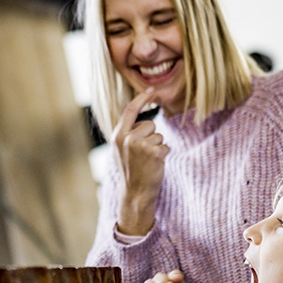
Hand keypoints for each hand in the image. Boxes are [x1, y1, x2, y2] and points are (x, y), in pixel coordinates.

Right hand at [112, 88, 168, 235]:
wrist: (135, 193)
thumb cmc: (130, 171)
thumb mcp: (121, 150)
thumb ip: (128, 134)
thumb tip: (143, 121)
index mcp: (118, 136)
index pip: (130, 111)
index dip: (142, 98)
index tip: (151, 90)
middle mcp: (128, 138)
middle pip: (149, 124)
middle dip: (151, 136)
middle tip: (143, 154)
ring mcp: (141, 145)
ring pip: (158, 135)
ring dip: (157, 147)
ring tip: (147, 161)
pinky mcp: (154, 153)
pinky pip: (165, 146)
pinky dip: (163, 155)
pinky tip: (154, 165)